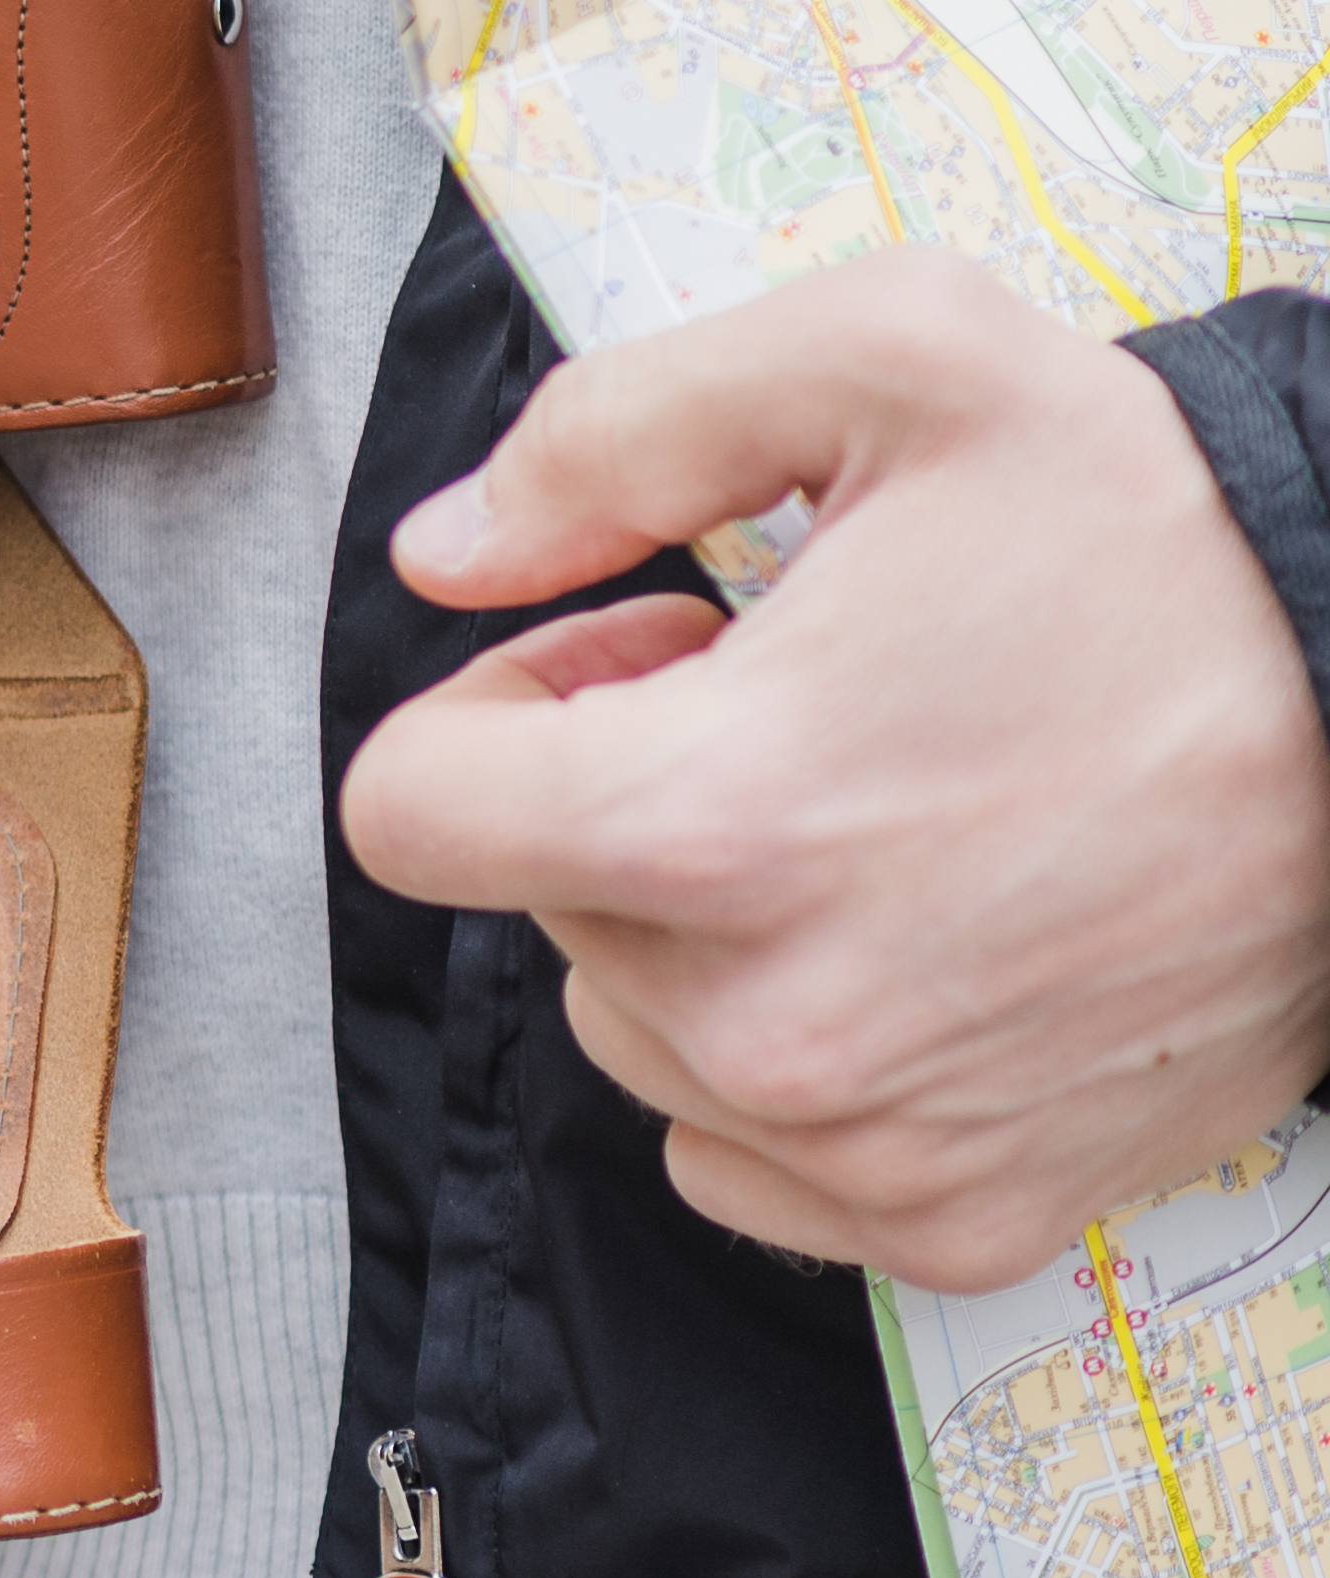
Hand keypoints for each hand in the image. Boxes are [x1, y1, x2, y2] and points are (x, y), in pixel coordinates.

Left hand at [336, 251, 1329, 1288]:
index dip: (495, 709)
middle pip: (544, 908)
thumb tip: (444, 552)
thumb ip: (611, 436)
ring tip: (888, 812)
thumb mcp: (891, 361)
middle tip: (805, 707)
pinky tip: (932, 937)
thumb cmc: (1171, 534)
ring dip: (713, 926)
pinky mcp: (966, 1217)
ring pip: (641, 1030)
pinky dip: (802, 1057)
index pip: (407, 813)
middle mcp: (772, 1019)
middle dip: (627, 796)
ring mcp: (869, 1139)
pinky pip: (754, 1159)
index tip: (633, 657)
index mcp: (713, 820)